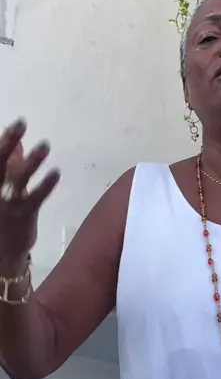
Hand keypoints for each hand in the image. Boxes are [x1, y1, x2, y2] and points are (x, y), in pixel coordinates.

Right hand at [0, 120, 59, 272]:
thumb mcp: (1, 189)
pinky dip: (46, 185)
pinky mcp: (23, 216)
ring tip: (45, 145)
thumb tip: (17, 141)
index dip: (3, 139)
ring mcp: (7, 204)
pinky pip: (35, 199)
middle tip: (21, 123)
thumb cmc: (2, 216)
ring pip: (18, 179)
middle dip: (8, 142)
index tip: (18, 123)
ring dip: (32, 162)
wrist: (0, 255)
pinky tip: (56, 172)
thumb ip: (10, 165)